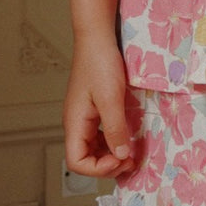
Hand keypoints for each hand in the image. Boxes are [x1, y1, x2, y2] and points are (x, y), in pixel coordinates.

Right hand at [63, 35, 136, 179]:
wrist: (97, 37)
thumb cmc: (100, 63)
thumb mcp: (110, 99)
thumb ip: (115, 129)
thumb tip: (121, 156)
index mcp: (74, 123)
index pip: (76, 161)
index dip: (98, 168)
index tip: (120, 158)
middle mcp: (76, 122)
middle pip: (85, 157)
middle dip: (107, 164)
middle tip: (130, 160)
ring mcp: (84, 115)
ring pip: (93, 147)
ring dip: (110, 154)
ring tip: (130, 152)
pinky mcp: (93, 108)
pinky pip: (99, 133)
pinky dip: (112, 140)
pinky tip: (126, 135)